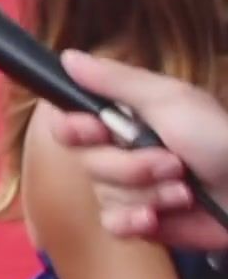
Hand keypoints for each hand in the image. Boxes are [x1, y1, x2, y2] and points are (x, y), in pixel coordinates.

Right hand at [48, 49, 227, 249]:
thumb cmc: (219, 140)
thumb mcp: (170, 100)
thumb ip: (115, 80)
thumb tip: (67, 56)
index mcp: (123, 119)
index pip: (68, 122)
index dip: (73, 129)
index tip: (97, 131)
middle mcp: (120, 152)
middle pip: (86, 162)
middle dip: (130, 167)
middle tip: (172, 164)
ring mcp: (129, 189)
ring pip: (102, 194)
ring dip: (146, 193)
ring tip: (183, 191)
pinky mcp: (140, 222)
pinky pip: (112, 223)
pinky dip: (134, 221)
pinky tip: (156, 218)